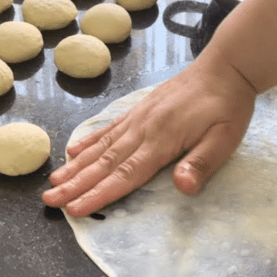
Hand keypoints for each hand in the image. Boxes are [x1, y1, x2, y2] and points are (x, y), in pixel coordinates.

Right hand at [42, 60, 255, 216]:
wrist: (225, 67)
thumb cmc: (228, 106)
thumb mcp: (225, 138)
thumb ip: (202, 163)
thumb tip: (182, 188)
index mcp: (162, 141)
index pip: (126, 174)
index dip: (100, 194)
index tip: (75, 209)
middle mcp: (143, 130)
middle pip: (104, 163)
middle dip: (76, 184)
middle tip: (49, 201)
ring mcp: (138, 118)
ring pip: (101, 147)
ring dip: (76, 166)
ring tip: (52, 183)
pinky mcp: (139, 110)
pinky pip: (108, 128)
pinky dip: (89, 141)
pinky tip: (74, 151)